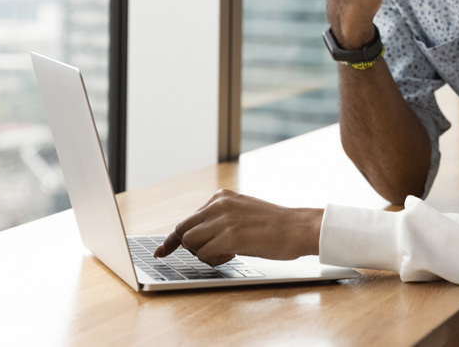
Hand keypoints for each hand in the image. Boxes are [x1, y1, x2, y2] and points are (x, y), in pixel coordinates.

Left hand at [153, 189, 322, 265]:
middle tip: (203, 255)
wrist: (297, 227)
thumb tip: (200, 237)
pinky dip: (214, 260)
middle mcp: (218, 205)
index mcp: (221, 198)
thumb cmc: (274, 225)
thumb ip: (220, 219)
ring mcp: (222, 221)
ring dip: (204, 254)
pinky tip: (231, 256)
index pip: (188, 219)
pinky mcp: (229, 237)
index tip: (161, 251)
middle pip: (183, 231)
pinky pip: (205, 255)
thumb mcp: (242, 211)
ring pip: (191, 243)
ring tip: (226, 253)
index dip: (172, 239)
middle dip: (187, 247)